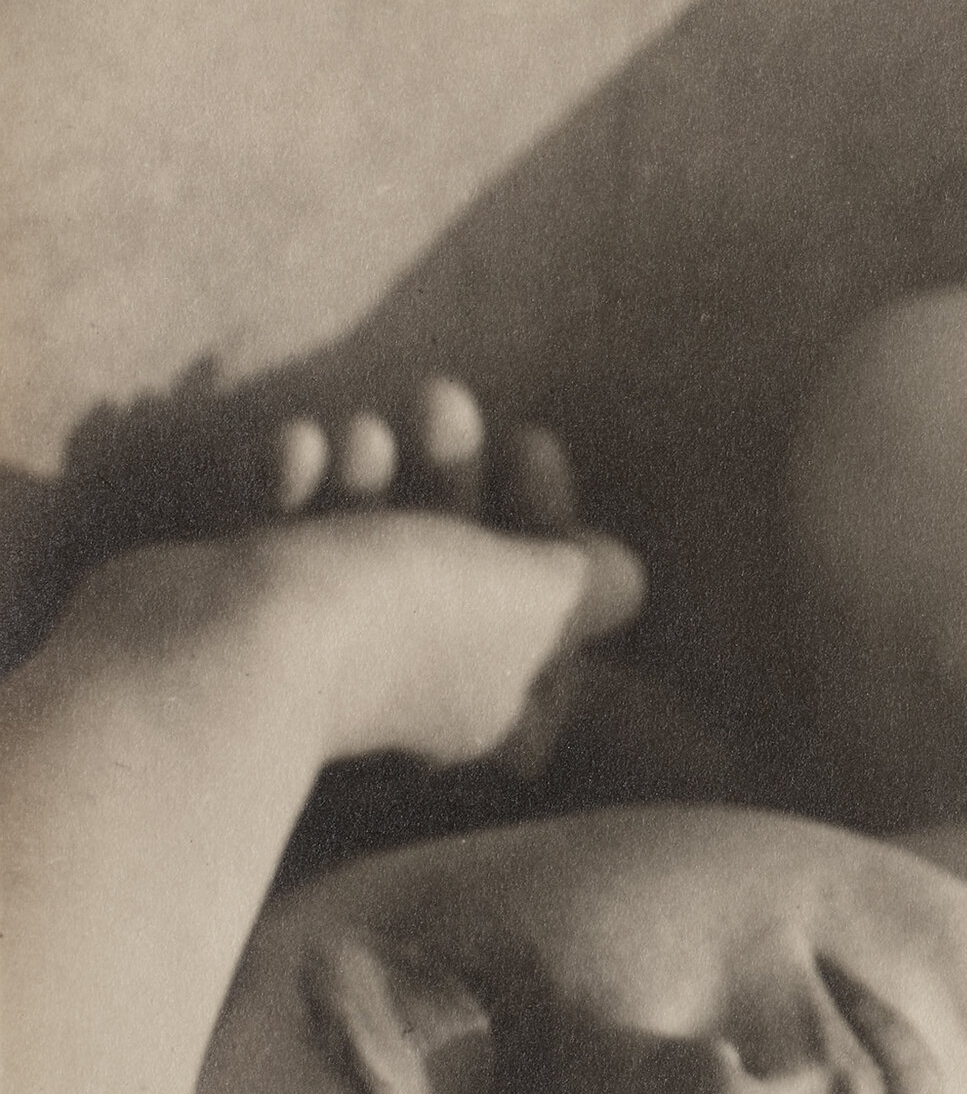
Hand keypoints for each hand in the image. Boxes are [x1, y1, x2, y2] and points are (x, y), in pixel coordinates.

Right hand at [45, 375, 641, 774]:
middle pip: (457, 555)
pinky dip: (292, 478)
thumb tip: (618, 576)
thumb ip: (592, 582)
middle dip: (454, 466)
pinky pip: (283, 525)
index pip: (552, 618)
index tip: (534, 447)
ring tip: (357, 434)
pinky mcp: (244, 604)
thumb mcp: (539, 596)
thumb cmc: (406, 616)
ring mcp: (324, 643)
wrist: (222, 645)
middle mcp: (415, 676)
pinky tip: (291, 455)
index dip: (555, 525)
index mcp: (499, 694)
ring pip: (368, 530)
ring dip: (370, 465)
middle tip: (440, 399)